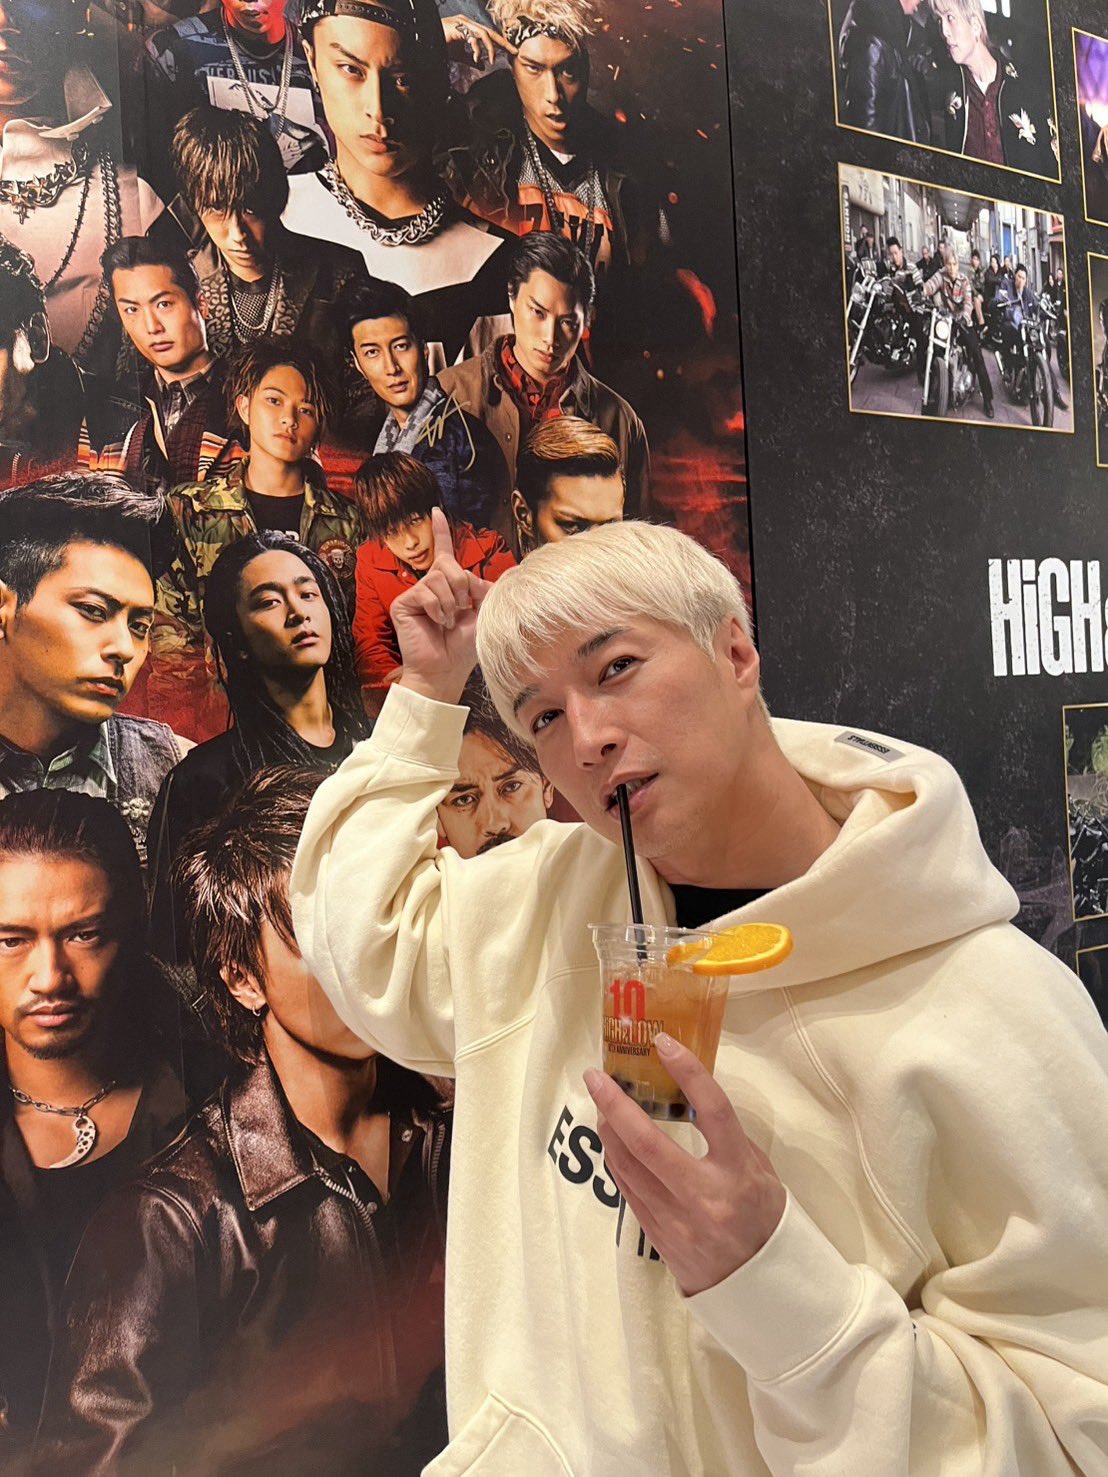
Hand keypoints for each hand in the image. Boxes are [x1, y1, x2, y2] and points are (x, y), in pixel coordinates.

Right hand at [393, 508, 489, 704]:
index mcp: (449, 585)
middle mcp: (430, 585)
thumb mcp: (485, 614)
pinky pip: (426, 592)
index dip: (441, 532)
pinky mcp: (403, 603)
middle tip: (463, 609)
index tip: (437, 511)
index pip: (444, 552)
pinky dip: (439, 608)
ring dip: (452, 602)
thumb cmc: (466, 647)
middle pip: (450, 565)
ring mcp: (416, 594)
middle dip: (463, 586)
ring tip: (450, 622)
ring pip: (439, 578)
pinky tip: (439, 623)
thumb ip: (493, 590)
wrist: (447, 670)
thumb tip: (515, 569)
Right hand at [441, 14, 514, 66]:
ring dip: (490, 48)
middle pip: (491, 32)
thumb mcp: (459, 55)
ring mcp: (463, 23)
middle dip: (504, 42)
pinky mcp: (458, 28)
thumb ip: (471, 59)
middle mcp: (468, 23)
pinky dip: (476, 49)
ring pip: (484, 34)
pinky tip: (476, 58)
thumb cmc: (441, 44)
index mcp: (470, 28)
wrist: (427, 40)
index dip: (501, 43)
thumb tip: (482, 66)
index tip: (511, 51)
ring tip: (492, 60)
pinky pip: (472, 37)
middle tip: (514, 51)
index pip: (489, 35)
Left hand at [585, 1034, 786, 1296]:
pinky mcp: (656, 1235)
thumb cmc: (764, 1219)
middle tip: (596, 1077)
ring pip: (627, 1166)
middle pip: (647, 1143)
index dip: (688, 1073)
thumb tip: (690, 1098)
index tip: (664, 1044)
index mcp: (738, 1174)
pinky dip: (617, 1158)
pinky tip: (612, 1138)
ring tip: (601, 1102)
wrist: (760, 1289)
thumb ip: (727, 1136)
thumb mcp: (760, 1172)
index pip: (712, 1112)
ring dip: (608, 1129)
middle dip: (615, 1105)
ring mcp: (675, 1220)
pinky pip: (627, 1188)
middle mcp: (704, 1196)